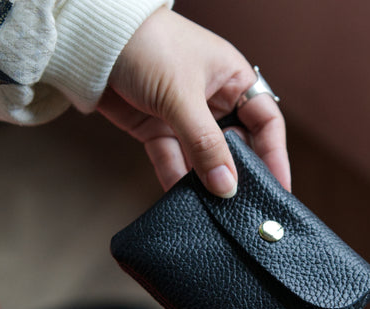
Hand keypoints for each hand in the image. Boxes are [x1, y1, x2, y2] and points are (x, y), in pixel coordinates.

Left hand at [98, 7, 289, 197]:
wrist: (90, 38)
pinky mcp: (158, 130)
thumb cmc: (145, 45)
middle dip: (239, 175)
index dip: (275, 155)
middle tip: (243, 204)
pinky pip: (173, 161)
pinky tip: (181, 200)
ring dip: (205, 182)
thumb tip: (227, 185)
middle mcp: (214, 101)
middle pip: (236, 146)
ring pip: (203, 159)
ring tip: (213, 209)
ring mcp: (185, 118)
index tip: (279, 187)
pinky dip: (175, 179)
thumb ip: (205, 144)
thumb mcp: (182, 95)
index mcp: (233, 81)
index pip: (266, 123)